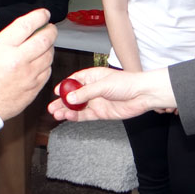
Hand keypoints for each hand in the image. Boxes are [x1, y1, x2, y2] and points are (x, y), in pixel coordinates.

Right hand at [0, 9, 55, 119]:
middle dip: (50, 30)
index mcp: (4, 47)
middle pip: (45, 38)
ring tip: (43, 46)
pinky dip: (46, 64)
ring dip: (49, 47)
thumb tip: (27, 30)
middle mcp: (18, 60)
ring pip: (49, 55)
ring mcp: (29, 75)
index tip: (44, 14)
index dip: (40, 16)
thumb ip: (8, 39)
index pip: (27, 24)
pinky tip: (40, 63)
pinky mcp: (34, 88)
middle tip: (50, 28)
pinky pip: (47, 71)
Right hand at [48, 67, 175, 121]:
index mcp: (93, 76)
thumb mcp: (103, 85)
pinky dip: (76, 117)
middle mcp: (93, 89)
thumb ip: (86, 92)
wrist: (143, 95)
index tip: (56, 91)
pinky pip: (85, 115)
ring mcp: (97, 101)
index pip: (75, 80)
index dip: (65, 86)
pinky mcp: (101, 112)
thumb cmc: (127, 83)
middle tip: (51, 107)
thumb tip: (70, 98)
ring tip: (55, 114)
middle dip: (62, 101)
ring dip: (66, 110)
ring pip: (77, 107)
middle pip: (73, 95)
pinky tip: (68, 117)